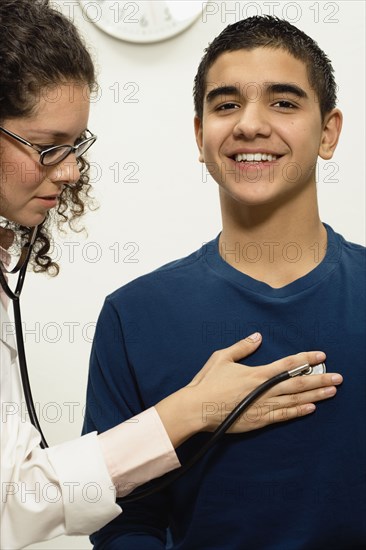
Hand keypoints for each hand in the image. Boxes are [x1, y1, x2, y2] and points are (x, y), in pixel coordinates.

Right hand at [155, 333, 342, 446]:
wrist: (197, 409)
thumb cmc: (207, 382)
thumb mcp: (222, 357)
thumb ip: (242, 347)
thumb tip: (258, 336)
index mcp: (257, 373)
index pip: (288, 364)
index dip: (306, 359)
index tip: (321, 356)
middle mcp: (264, 389)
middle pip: (298, 383)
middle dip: (320, 379)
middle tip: (338, 377)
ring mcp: (263, 406)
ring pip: (296, 400)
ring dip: (316, 395)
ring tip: (332, 391)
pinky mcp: (259, 420)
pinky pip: (284, 416)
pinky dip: (299, 412)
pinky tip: (311, 408)